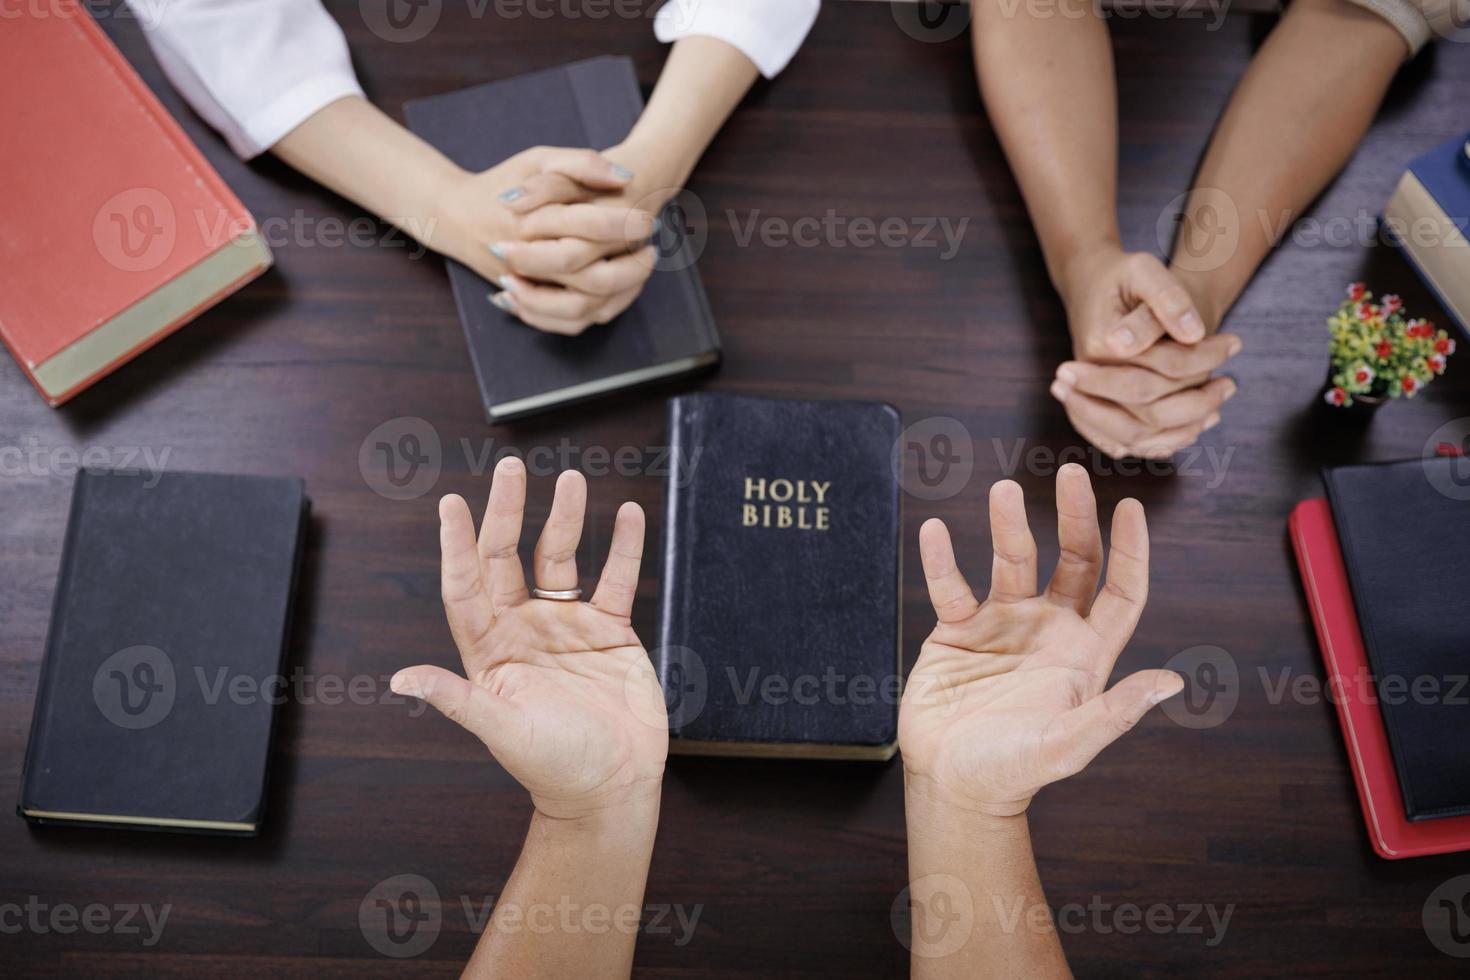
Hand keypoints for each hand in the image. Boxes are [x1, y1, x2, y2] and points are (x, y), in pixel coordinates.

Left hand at [391, 459, 667, 819]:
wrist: (612, 787)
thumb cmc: (552, 767)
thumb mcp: (502, 731)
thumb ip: (457, 699)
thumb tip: (400, 678)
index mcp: (490, 649)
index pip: (467, 585)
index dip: (458, 545)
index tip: (452, 505)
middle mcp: (524, 628)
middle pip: (511, 557)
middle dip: (510, 512)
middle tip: (513, 469)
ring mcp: (567, 625)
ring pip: (562, 559)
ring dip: (567, 518)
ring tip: (573, 480)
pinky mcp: (611, 630)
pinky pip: (615, 578)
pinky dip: (623, 546)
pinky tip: (627, 513)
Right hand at [429, 146, 658, 334]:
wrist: (453, 215)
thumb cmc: (502, 181)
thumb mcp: (538, 158)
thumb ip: (580, 162)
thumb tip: (626, 178)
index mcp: (527, 219)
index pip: (584, 225)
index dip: (621, 223)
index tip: (649, 218)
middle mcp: (524, 258)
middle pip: (587, 276)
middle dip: (628, 266)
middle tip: (653, 250)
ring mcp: (525, 285)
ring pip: (580, 308)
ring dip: (619, 293)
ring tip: (642, 270)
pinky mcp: (527, 301)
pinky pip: (567, 322)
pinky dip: (598, 311)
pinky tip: (621, 291)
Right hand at [899, 464, 1182, 816]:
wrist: (953, 785)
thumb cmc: (1015, 772)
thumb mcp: (1069, 745)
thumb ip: (1115, 713)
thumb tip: (1174, 683)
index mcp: (1086, 653)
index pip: (1119, 591)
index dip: (1129, 550)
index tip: (1130, 508)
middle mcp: (1049, 630)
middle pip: (1072, 561)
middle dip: (1075, 517)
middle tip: (1070, 474)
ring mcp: (1003, 626)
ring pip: (1011, 562)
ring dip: (1009, 525)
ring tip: (1004, 490)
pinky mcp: (957, 631)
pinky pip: (950, 586)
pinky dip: (942, 559)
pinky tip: (936, 531)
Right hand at [1053, 246, 1241, 457]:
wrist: (1090, 287)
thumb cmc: (1121, 278)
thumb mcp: (1144, 269)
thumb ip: (1167, 298)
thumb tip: (1192, 334)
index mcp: (1100, 345)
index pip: (1160, 366)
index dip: (1204, 357)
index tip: (1234, 343)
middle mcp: (1088, 379)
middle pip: (1147, 410)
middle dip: (1197, 401)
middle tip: (1230, 383)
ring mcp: (1086, 399)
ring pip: (1136, 435)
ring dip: (1182, 427)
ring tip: (1217, 409)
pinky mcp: (1092, 412)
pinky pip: (1126, 443)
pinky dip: (1161, 441)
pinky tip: (1193, 426)